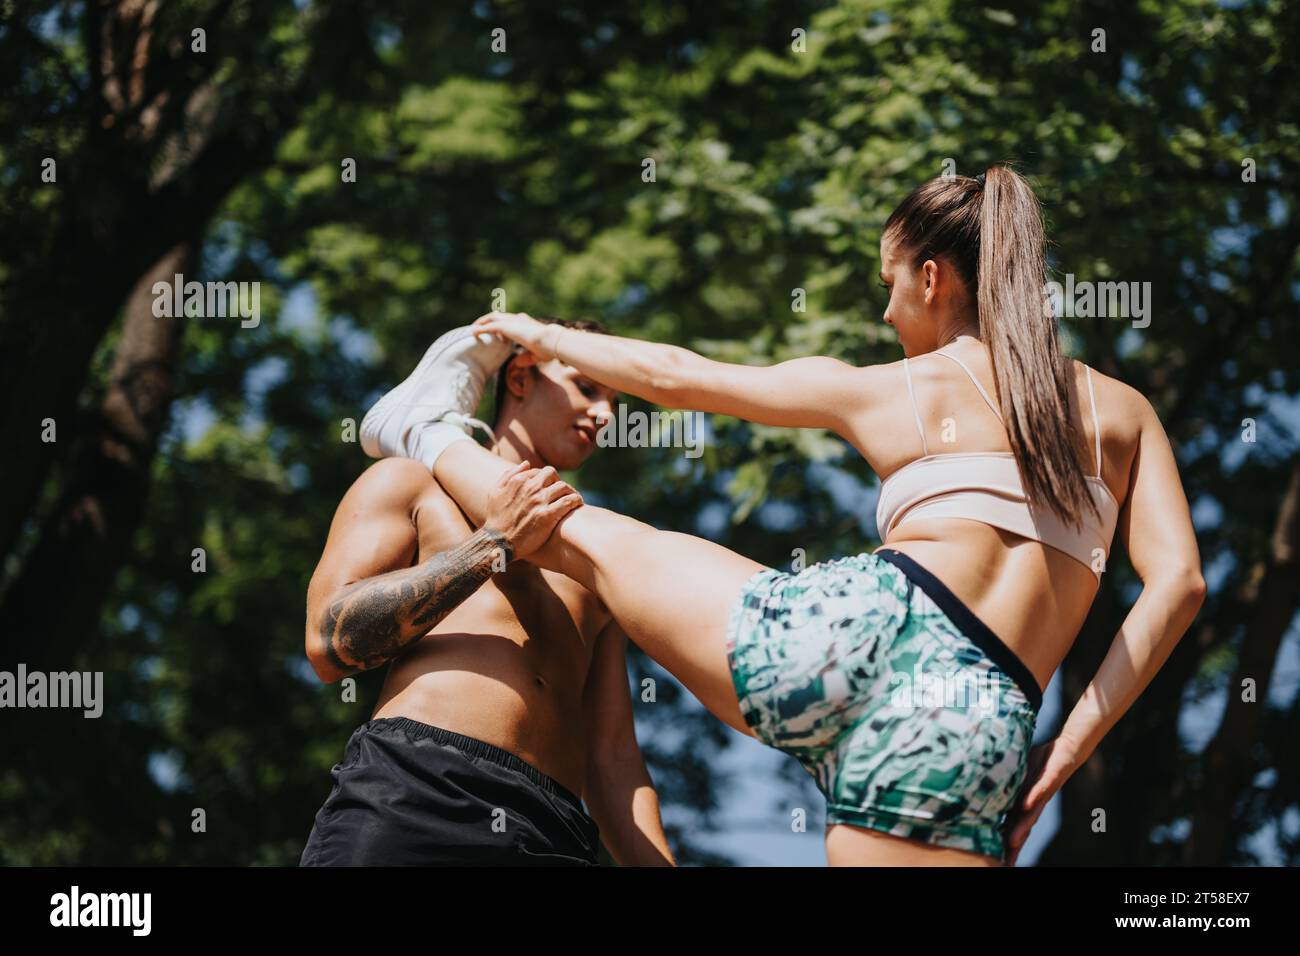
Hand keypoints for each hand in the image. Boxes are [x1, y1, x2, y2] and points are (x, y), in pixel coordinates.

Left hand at [472, 311, 555, 357]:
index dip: (501, 325)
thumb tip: (516, 363)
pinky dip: (481, 329)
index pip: (509, 320)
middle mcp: (518, 318)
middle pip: (498, 316)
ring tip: (472, 329)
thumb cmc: (548, 349)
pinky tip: (473, 333)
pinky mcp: (506, 326)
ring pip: (491, 318)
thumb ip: (525, 358)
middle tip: (479, 327)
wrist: (550, 341)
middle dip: (488, 320)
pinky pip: (489, 326)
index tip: (494, 332)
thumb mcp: (536, 355)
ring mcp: (512, 321)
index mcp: (525, 322)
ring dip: (481, 322)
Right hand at [482, 459, 582, 559]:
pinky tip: (578, 504)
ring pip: (563, 487)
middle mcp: (530, 488)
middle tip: (562, 491)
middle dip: (558, 481)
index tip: (550, 487)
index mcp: (518, 481)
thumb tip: (527, 464)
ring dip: (570, 491)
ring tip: (573, 499)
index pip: (539, 471)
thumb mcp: (495, 492)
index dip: (546, 478)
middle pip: (553, 474)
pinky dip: (576, 500)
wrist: (498, 543)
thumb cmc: (496, 519)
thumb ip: (509, 475)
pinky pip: (568, 501)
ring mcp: (539, 501)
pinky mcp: (547, 515)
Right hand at [1004, 736, 1081, 864]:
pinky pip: (1041, 789)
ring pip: (1031, 815)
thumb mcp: (1017, 776)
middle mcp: (1032, 804)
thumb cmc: (1040, 764)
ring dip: (1021, 829)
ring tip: (1011, 842)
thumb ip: (1003, 785)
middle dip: (1012, 847)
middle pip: (1020, 829)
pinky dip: (1033, 798)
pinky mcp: (1050, 779)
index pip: (1010, 828)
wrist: (1067, 750)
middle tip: (1005, 863)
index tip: (998, 861)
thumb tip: (978, 787)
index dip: (1004, 845)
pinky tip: (1025, 806)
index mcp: (1022, 804)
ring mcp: (1041, 793)